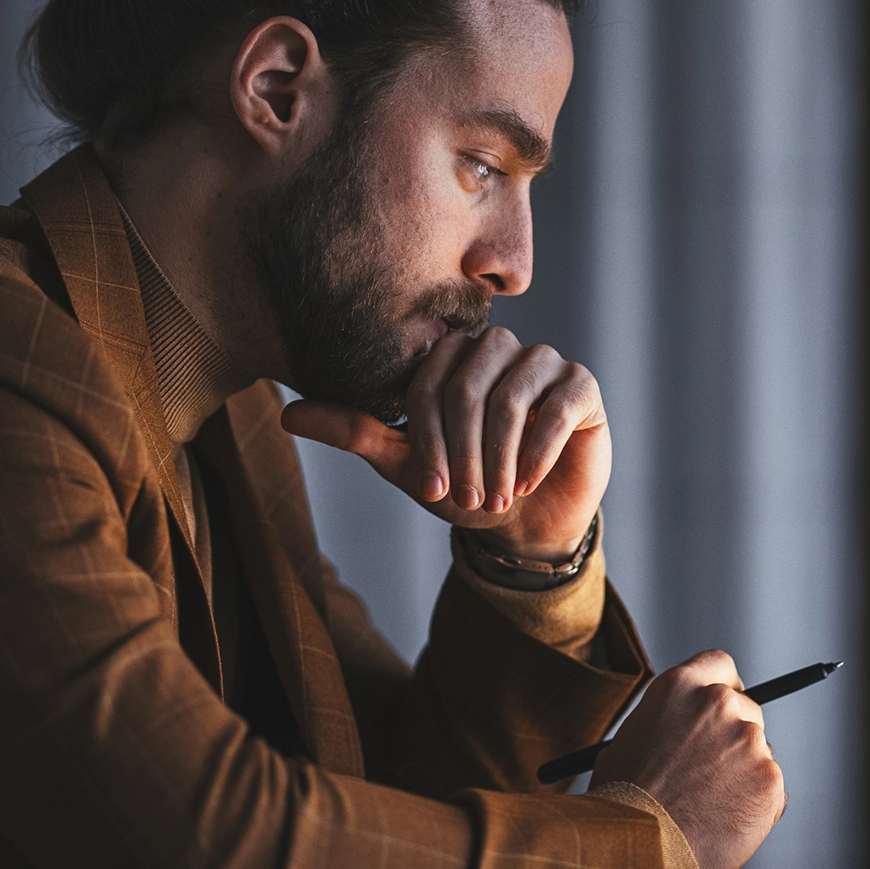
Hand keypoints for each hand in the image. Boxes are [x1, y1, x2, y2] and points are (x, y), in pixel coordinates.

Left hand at [279, 326, 608, 560]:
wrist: (527, 521)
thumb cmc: (463, 484)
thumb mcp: (405, 464)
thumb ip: (354, 431)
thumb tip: (288, 415)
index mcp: (450, 357)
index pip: (428, 382)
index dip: (427, 439)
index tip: (430, 489)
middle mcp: (496, 347)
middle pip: (468, 386)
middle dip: (462, 451)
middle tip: (466, 498)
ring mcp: (542, 362)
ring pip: (511, 396)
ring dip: (498, 456)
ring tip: (497, 496)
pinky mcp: (581, 387)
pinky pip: (557, 407)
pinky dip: (537, 451)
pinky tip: (526, 482)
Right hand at [589, 650, 785, 868]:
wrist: (639, 848)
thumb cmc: (623, 801)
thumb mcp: (630, 740)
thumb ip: (666, 723)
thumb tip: (684, 730)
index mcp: (680, 687)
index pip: (720, 665)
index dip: (723, 686)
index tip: (723, 706)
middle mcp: (719, 704)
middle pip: (746, 709)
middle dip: (733, 737)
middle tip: (712, 770)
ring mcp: (749, 741)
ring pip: (758, 753)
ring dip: (742, 774)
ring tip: (706, 807)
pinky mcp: (770, 779)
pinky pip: (769, 790)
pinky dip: (753, 806)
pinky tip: (722, 823)